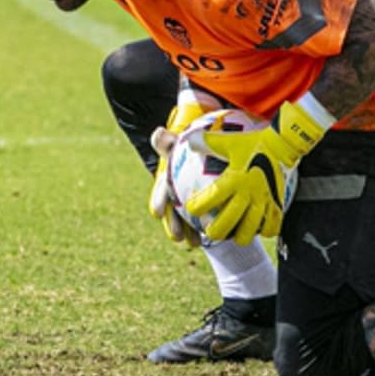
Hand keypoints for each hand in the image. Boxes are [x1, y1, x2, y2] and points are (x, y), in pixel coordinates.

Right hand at [148, 103, 205, 246]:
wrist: (213, 153)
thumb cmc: (194, 147)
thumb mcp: (184, 142)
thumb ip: (172, 139)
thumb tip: (157, 132)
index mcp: (168, 179)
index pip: (161, 190)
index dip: (159, 201)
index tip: (157, 212)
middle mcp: (175, 193)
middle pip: (172, 211)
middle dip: (173, 224)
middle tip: (177, 236)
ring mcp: (188, 202)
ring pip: (186, 220)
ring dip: (188, 232)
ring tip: (194, 243)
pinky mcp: (203, 208)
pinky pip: (203, 220)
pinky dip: (207, 229)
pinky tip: (217, 239)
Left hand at [185, 102, 324, 244]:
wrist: (283, 144)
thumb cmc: (252, 142)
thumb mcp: (228, 141)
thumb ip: (206, 142)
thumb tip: (187, 141)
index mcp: (234, 179)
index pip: (212, 198)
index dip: (198, 207)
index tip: (191, 209)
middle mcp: (249, 192)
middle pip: (229, 222)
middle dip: (216, 231)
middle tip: (209, 232)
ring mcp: (264, 200)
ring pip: (251, 229)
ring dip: (240, 236)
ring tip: (233, 236)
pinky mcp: (278, 203)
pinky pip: (272, 226)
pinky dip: (264, 231)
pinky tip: (258, 230)